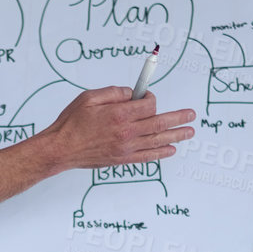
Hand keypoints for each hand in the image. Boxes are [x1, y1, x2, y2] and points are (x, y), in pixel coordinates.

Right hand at [40, 86, 194, 172]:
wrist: (61, 149)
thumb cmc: (72, 122)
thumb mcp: (89, 97)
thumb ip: (113, 93)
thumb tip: (131, 93)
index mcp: (119, 114)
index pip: (148, 105)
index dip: (151, 98)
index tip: (147, 97)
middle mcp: (126, 132)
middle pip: (159, 123)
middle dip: (178, 117)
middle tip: (191, 115)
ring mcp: (126, 147)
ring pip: (158, 140)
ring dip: (176, 135)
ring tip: (189, 131)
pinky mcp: (122, 159)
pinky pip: (147, 156)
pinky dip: (161, 153)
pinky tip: (171, 149)